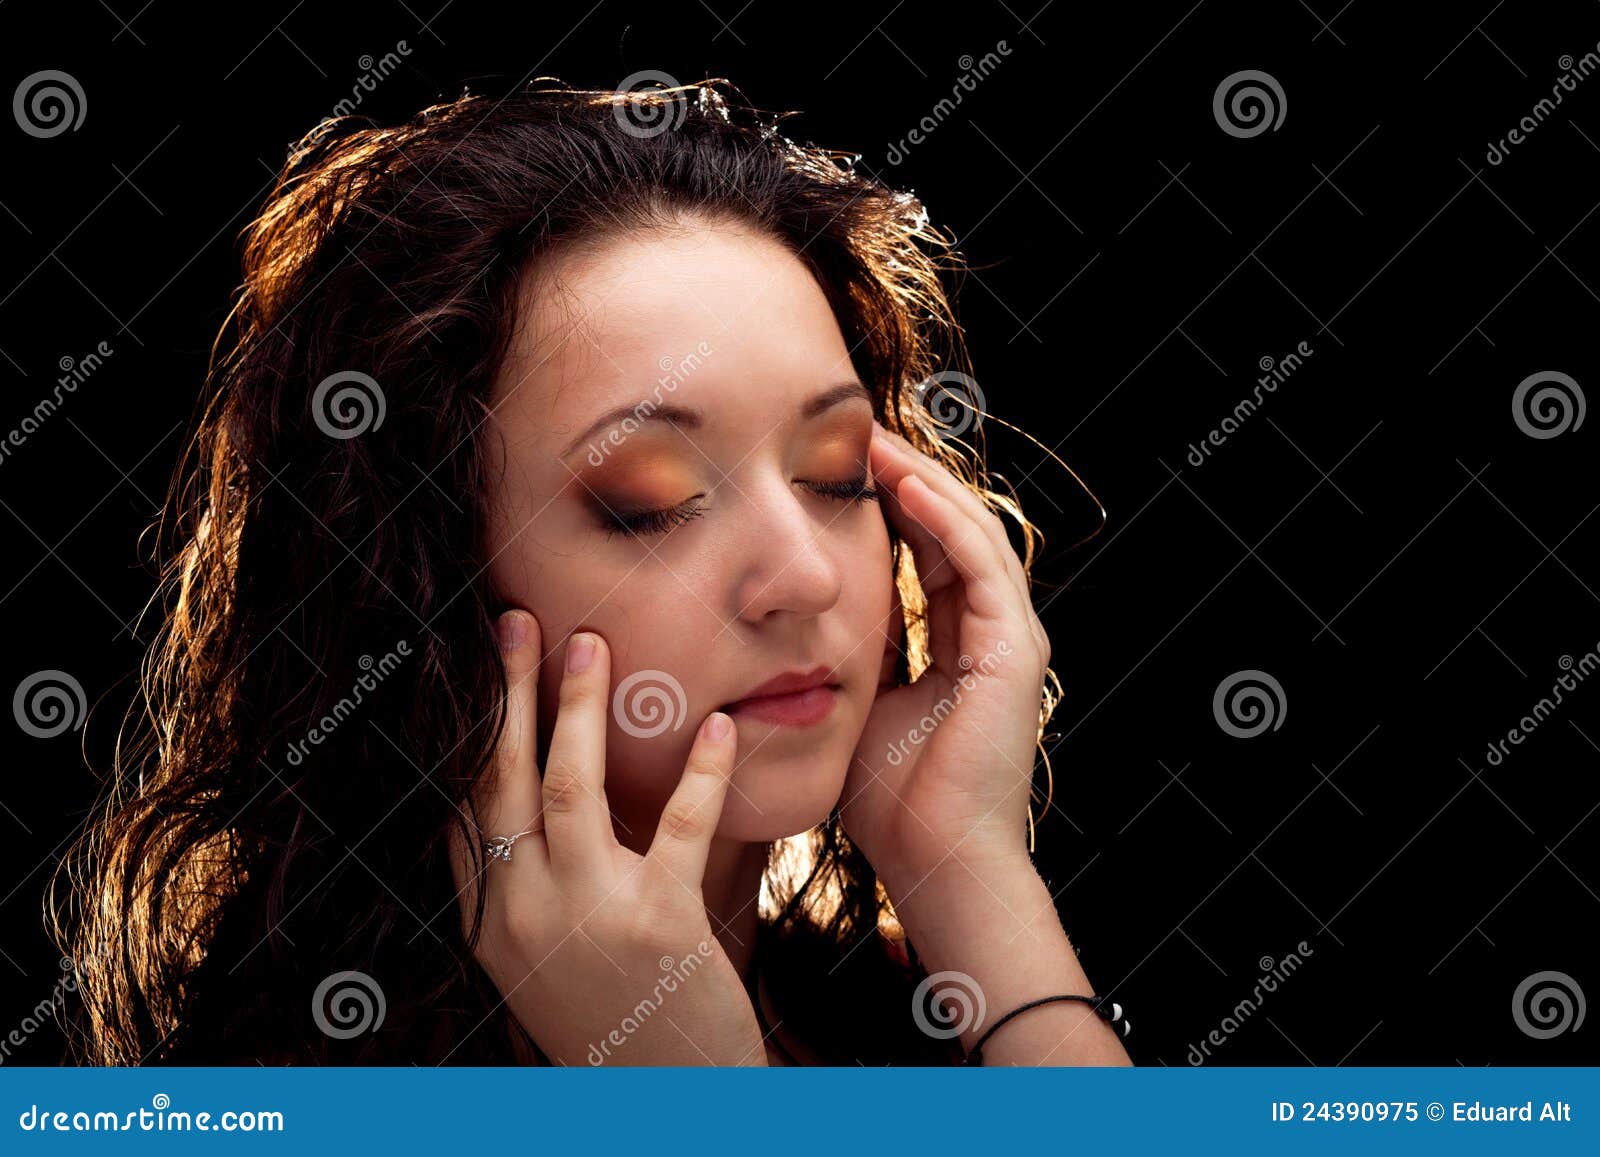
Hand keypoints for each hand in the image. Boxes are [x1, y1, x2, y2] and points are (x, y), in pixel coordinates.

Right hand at [447, 612, 766, 1065]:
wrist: (661, 1101)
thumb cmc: (610, 1014)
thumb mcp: (543, 952)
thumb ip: (530, 878)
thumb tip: (528, 790)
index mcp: (489, 918)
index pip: (460, 804)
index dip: (462, 728)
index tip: (467, 663)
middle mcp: (521, 914)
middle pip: (498, 780)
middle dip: (504, 694)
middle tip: (511, 621)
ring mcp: (586, 919)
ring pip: (568, 789)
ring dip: (575, 710)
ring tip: (591, 645)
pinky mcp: (659, 927)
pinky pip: (680, 831)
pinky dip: (701, 774)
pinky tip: (718, 727)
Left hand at [840, 420, 1052, 888]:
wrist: (935, 858)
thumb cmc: (894, 799)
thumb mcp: (859, 703)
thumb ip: (849, 655)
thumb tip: (799, 620)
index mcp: (958, 646)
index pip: (928, 554)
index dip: (890, 508)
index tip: (841, 470)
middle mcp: (991, 635)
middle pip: (952, 532)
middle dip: (906, 481)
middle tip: (857, 436)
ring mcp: (1009, 639)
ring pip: (970, 534)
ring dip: (922, 483)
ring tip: (876, 443)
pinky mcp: (1013, 650)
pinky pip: (979, 564)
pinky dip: (945, 520)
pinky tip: (905, 486)